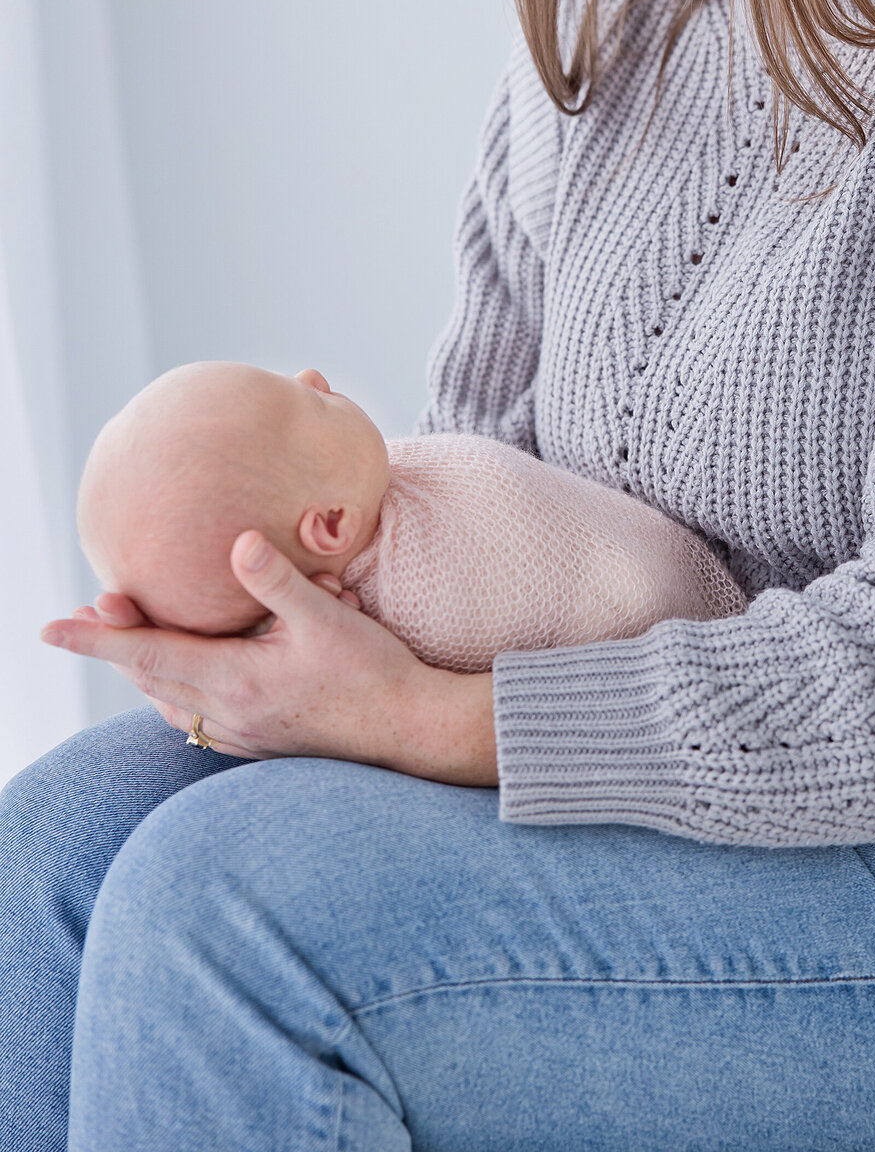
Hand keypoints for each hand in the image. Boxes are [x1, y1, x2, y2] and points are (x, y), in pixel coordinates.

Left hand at [41, 532, 497, 784]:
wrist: (411, 731)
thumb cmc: (373, 672)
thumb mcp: (328, 617)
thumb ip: (278, 580)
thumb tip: (237, 542)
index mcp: (236, 680)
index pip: (148, 654)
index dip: (97, 639)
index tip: (52, 627)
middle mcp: (229, 714)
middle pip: (149, 680)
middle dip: (113, 648)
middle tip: (84, 618)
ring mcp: (244, 734)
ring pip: (170, 703)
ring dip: (143, 672)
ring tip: (127, 643)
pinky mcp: (262, 743)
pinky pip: (197, 719)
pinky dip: (175, 694)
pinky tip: (184, 683)